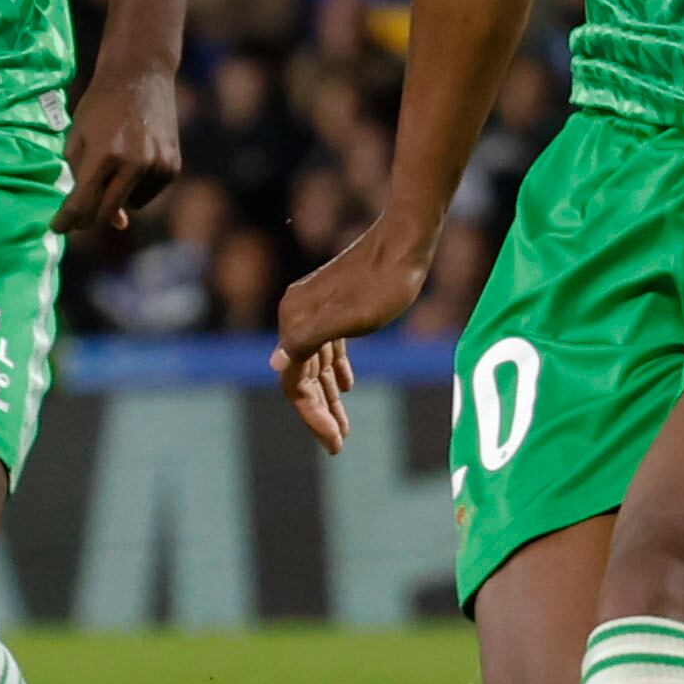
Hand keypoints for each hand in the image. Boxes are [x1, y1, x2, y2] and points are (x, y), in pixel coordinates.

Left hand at [58, 66, 181, 233]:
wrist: (140, 75)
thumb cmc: (100, 105)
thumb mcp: (78, 136)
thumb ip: (81, 177)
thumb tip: (111, 221)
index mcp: (104, 154)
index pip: (81, 203)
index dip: (65, 220)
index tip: (56, 227)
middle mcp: (134, 163)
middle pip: (105, 214)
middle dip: (87, 218)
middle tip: (77, 213)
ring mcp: (157, 166)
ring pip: (129, 206)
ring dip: (116, 197)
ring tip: (114, 163)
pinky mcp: (172, 166)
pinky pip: (148, 194)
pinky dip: (136, 187)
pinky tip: (133, 160)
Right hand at [273, 213, 434, 455]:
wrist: (407, 240)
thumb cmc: (384, 283)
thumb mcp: (350, 318)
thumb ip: (310, 340)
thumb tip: (276, 364)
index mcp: (295, 318)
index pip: (293, 381)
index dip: (312, 415)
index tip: (335, 443)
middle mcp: (297, 312)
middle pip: (301, 375)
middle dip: (319, 411)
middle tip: (338, 443)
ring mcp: (315, 307)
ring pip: (316, 363)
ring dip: (328, 395)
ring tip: (343, 426)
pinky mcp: (334, 303)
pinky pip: (327, 346)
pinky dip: (335, 369)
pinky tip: (348, 386)